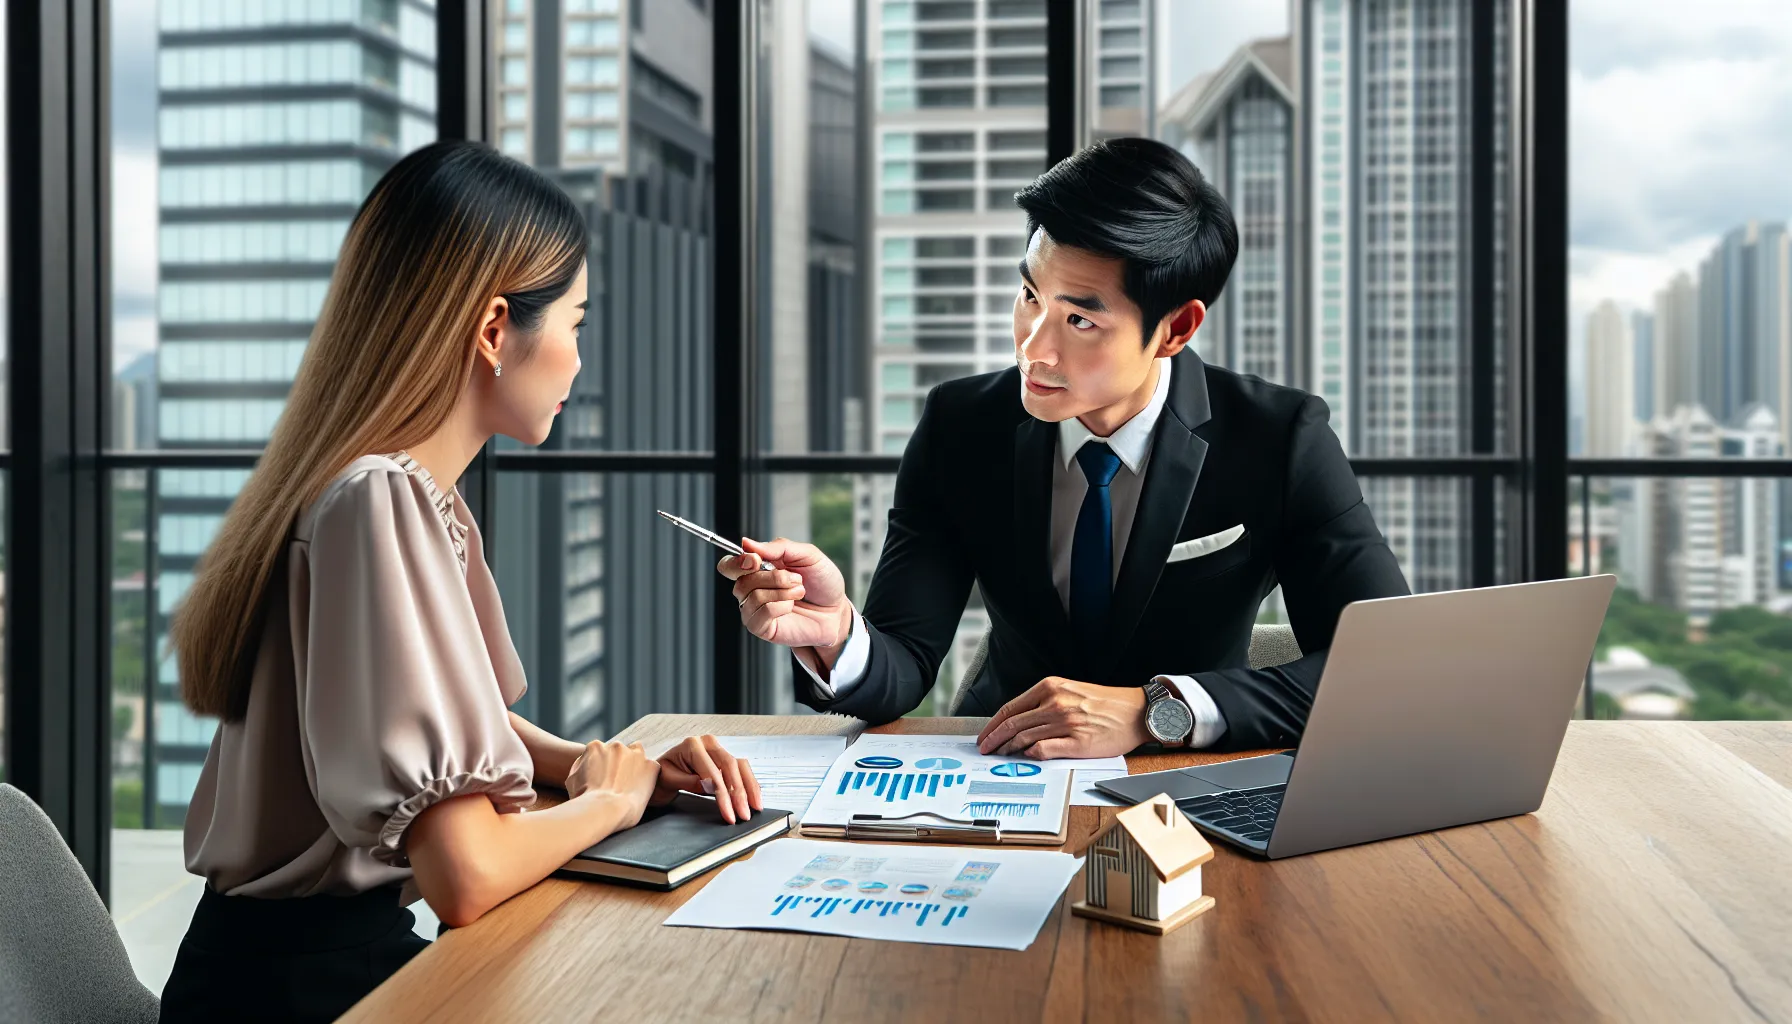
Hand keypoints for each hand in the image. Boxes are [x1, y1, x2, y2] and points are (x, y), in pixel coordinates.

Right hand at [565, 740, 658, 829]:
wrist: (603, 809)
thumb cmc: (584, 799)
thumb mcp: (572, 779)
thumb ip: (581, 766)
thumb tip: (587, 764)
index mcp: (595, 747)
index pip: (602, 751)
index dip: (604, 766)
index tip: (605, 778)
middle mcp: (616, 746)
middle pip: (620, 751)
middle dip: (620, 763)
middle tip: (618, 782)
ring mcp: (635, 754)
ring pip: (638, 754)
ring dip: (636, 765)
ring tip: (631, 784)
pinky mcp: (651, 765)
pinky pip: (652, 768)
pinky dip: (649, 777)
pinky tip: (642, 790)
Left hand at [653, 734, 764, 823]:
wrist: (658, 774)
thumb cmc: (661, 776)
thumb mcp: (670, 780)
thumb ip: (690, 781)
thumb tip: (712, 787)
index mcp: (693, 745)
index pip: (713, 773)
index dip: (723, 796)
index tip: (729, 814)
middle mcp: (708, 743)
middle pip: (731, 767)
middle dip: (740, 794)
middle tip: (744, 815)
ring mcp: (717, 750)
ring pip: (741, 767)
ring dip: (750, 788)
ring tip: (756, 807)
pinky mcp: (723, 759)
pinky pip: (741, 769)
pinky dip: (749, 784)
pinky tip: (754, 798)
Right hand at [716, 537, 851, 649]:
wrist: (837, 610)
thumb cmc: (822, 583)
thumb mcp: (807, 555)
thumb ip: (778, 548)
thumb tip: (746, 543)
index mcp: (758, 569)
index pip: (729, 566)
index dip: (737, 562)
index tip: (755, 560)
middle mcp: (752, 590)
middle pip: (741, 581)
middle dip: (773, 577)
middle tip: (796, 578)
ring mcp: (756, 611)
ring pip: (753, 597)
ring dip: (782, 591)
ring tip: (799, 592)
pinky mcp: (763, 628)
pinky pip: (761, 614)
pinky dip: (781, 606)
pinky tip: (791, 607)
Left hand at [975, 677, 1150, 759]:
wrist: (1136, 712)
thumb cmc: (1105, 703)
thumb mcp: (1070, 690)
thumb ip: (1044, 703)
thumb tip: (1017, 722)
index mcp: (1051, 687)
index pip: (1010, 708)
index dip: (992, 725)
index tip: (984, 736)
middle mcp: (1055, 703)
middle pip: (1012, 725)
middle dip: (993, 740)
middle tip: (985, 750)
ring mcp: (1065, 723)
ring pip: (1024, 739)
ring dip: (1009, 750)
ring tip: (1002, 756)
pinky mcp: (1076, 743)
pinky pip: (1043, 751)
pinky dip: (1030, 755)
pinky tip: (1026, 757)